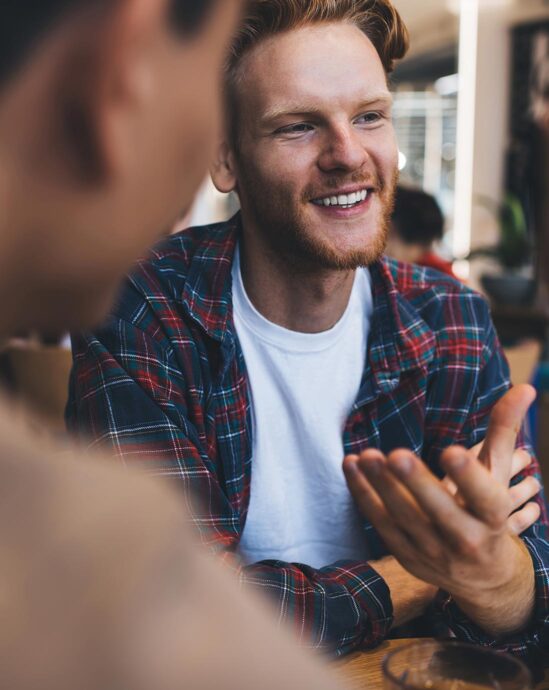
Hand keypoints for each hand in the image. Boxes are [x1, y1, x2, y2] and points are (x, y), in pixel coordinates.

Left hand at [343, 385, 537, 635]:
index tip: (452, 451)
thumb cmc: (489, 512)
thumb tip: (525, 387)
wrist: (484, 579)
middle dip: (417, 484)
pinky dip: (364, 496)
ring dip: (382, 487)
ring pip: (404, 519)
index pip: (485, 498)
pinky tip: (352, 467)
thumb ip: (505, 430)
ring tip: (367, 456)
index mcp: (492, 517)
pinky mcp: (405, 554)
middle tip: (396, 454)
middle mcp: (464, 539)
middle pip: (439, 512)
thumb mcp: (499, 473)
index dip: (470, 477)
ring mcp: (432, 551)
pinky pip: (381, 524)